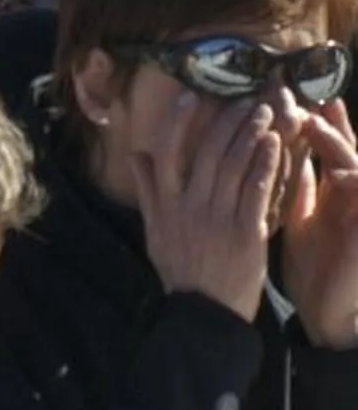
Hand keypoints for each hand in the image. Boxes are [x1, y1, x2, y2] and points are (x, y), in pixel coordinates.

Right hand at [130, 90, 282, 322]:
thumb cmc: (179, 270)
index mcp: (167, 203)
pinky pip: (257, 191)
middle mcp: (191, 206)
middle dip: (228, 123)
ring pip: (235, 167)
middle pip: (210, 153)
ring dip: (250, 137)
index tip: (191, 97)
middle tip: (245, 101)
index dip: (179, 122)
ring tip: (264, 115)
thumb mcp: (154, 230)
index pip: (169, 152)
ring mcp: (219, 218)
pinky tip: (274, 147)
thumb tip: (135, 154)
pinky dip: (265, 166)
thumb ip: (147, 190)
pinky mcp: (246, 233)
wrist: (205, 313)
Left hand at [281, 102, 357, 347]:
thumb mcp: (299, 214)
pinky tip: (341, 173)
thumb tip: (274, 141)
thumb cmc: (313, 264)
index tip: (293, 92)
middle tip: (306, 96)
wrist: (325, 311)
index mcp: (335, 190)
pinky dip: (357, 183)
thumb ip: (294, 180)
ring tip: (315, 124)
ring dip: (340, 144)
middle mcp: (353, 196)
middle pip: (346, 147)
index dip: (316, 118)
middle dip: (329, 122)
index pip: (329, 146)